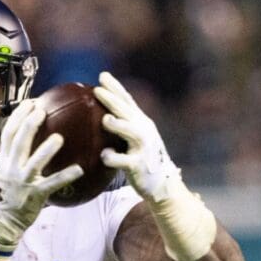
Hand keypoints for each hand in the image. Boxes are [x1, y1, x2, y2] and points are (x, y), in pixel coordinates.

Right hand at [0, 100, 83, 250]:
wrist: (1, 222)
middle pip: (18, 141)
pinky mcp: (34, 196)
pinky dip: (65, 176)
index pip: (8, 133)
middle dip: (29, 124)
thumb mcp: (3, 172)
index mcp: (4, 160)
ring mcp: (22, 182)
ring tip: (59, 138)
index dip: (18, 116)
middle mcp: (11, 168)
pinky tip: (79, 169)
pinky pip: (52, 184)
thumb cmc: (6, 195)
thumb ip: (13, 156)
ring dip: (46, 149)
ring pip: (34, 162)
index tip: (30, 103)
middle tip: (41, 110)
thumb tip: (26, 138)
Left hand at [94, 72, 181, 202]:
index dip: (115, 87)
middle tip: (97, 90)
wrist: (162, 185)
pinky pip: (123, 160)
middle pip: (127, 111)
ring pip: (130, 132)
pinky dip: (113, 157)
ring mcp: (143, 147)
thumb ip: (122, 128)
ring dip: (118, 125)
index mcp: (141, 123)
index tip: (102, 75)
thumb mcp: (136, 140)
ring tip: (105, 119)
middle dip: (113, 99)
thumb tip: (99, 116)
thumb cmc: (143, 161)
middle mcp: (144, 131)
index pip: (127, 101)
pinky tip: (105, 156)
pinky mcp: (139, 165)